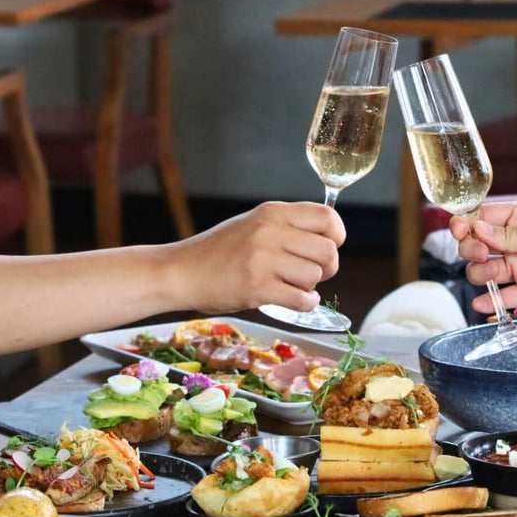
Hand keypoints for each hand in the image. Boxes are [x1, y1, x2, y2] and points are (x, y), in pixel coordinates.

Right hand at [166, 201, 345, 312]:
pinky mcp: (257, 288)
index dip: (337, 235)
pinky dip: (305, 304)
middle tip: (312, 273)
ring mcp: (263, 260)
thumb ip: (288, 227)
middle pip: (328, 250)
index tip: (330, 246)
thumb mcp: (253, 224)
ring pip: (315, 276)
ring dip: (309, 286)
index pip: (327, 217)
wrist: (180, 272)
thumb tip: (328, 238)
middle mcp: (270, 232)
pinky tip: (294, 300)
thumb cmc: (219, 251)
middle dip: (328, 267)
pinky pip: (302, 299)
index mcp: (273, 212)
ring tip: (291, 285)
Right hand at [450, 200, 516, 313]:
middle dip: (470, 247)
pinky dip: (490, 301)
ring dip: (479, 272)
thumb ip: (513, 236)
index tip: (460, 229)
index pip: (485, 217)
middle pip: (479, 244)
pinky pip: (504, 296)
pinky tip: (482, 303)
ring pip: (486, 270)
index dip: (467, 223)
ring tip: (488, 273)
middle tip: (479, 252)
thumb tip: (478, 229)